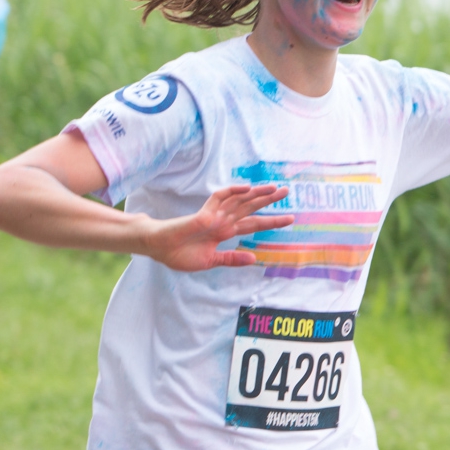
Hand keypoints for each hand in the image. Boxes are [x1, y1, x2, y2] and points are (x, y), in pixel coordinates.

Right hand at [139, 184, 293, 271]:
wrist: (160, 250)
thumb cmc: (180, 255)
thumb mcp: (211, 261)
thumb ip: (231, 259)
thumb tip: (254, 258)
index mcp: (225, 232)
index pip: (253, 225)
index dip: (271, 221)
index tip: (289, 219)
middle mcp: (223, 221)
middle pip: (250, 208)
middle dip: (269, 200)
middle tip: (287, 191)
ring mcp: (215, 215)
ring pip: (239, 200)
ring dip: (257, 194)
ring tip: (274, 188)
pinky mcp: (204, 212)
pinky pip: (219, 197)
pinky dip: (232, 191)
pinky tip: (246, 188)